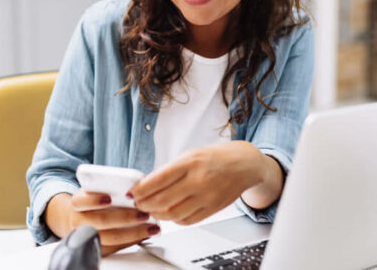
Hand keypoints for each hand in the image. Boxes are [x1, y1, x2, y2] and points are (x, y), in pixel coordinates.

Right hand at [45, 190, 159, 255]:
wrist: (81, 218)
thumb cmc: (94, 200)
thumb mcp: (97, 189)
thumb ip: (111, 187)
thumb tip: (136, 185)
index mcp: (78, 202)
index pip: (81, 201)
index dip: (94, 200)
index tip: (109, 198)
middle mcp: (79, 221)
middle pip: (100, 221)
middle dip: (124, 218)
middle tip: (143, 214)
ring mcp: (87, 237)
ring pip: (110, 238)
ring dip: (133, 233)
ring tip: (150, 226)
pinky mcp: (97, 249)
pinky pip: (116, 248)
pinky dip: (133, 241)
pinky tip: (145, 234)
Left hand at [128, 141, 279, 225]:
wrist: (244, 164)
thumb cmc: (216, 157)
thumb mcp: (190, 155)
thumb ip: (170, 170)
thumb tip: (146, 184)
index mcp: (189, 162)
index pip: (157, 180)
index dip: (140, 190)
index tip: (132, 192)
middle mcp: (198, 180)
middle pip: (162, 200)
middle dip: (144, 204)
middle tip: (138, 203)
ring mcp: (206, 196)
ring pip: (173, 214)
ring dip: (157, 214)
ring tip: (152, 210)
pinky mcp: (213, 208)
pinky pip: (187, 220)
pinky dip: (174, 220)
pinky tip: (170, 213)